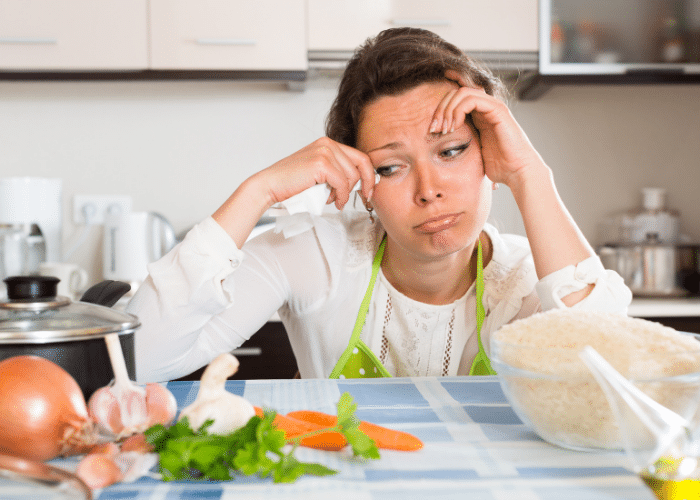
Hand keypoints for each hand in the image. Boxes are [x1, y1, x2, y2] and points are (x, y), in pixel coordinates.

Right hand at [256, 137, 375, 209]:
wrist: (271, 185)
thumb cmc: (292, 182)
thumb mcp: (320, 173)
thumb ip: (337, 171)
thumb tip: (360, 182)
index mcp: (328, 143)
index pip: (360, 157)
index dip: (369, 175)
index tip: (369, 190)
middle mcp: (327, 144)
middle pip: (360, 166)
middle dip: (359, 186)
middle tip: (350, 199)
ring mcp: (324, 152)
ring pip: (351, 177)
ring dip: (344, 193)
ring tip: (331, 199)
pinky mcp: (321, 164)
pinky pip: (342, 184)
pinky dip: (341, 196)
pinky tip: (333, 201)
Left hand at [429, 70, 545, 188]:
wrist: (517, 172)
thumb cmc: (499, 167)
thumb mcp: (473, 153)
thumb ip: (461, 144)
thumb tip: (438, 150)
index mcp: (480, 116)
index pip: (457, 99)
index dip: (441, 105)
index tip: (429, 123)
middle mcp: (486, 108)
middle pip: (456, 94)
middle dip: (440, 109)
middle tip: (433, 129)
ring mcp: (493, 107)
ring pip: (462, 93)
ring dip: (447, 109)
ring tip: (443, 129)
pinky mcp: (497, 110)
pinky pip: (472, 99)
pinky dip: (458, 110)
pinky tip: (454, 126)